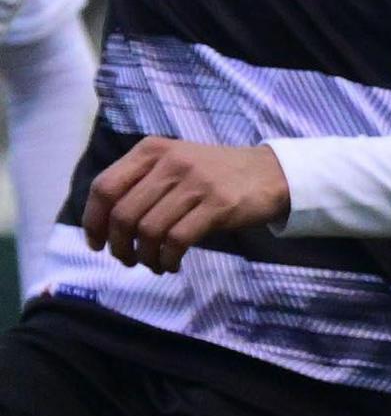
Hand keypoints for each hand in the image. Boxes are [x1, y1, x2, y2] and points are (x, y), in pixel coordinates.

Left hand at [84, 138, 288, 273]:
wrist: (271, 173)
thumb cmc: (216, 173)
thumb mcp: (174, 163)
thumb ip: (142, 181)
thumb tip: (108, 222)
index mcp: (150, 150)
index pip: (105, 187)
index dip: (93, 220)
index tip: (96, 242)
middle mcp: (169, 163)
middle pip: (124, 213)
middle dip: (119, 245)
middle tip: (126, 259)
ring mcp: (195, 183)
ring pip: (149, 229)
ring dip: (145, 255)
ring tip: (151, 264)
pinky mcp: (218, 205)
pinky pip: (179, 239)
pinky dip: (168, 258)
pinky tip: (171, 264)